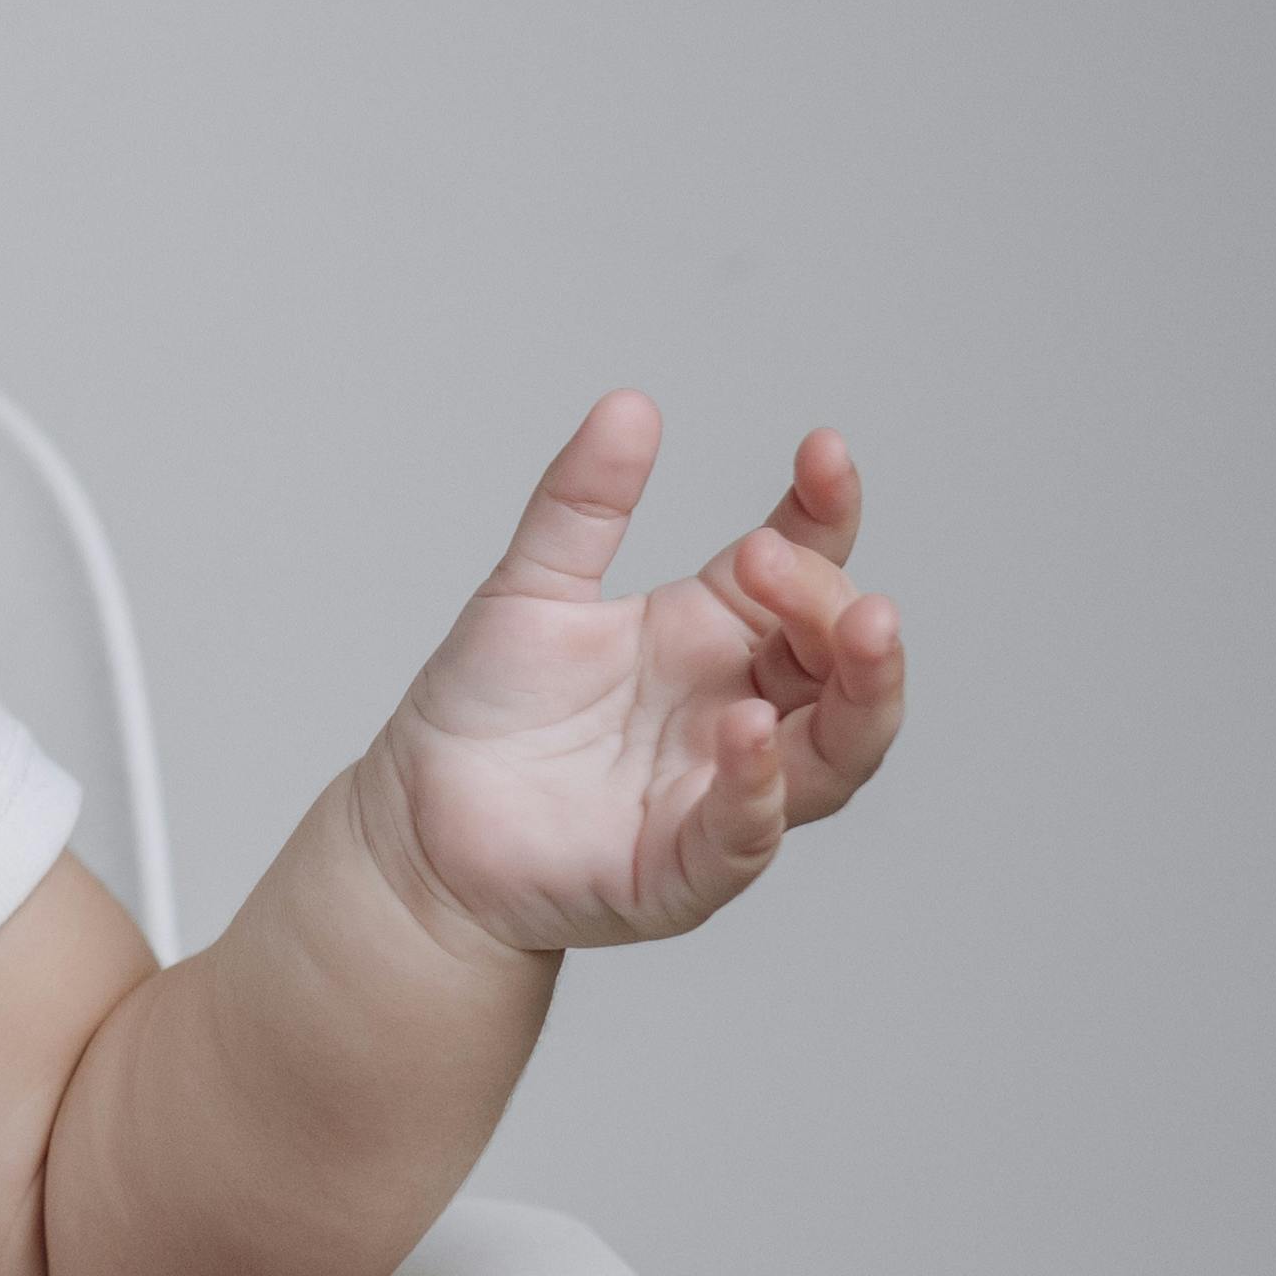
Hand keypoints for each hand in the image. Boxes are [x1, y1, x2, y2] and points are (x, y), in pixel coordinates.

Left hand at [361, 394, 909, 954]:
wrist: (413, 819)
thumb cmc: (483, 712)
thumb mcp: (531, 589)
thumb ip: (583, 505)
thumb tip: (629, 405)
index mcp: (716, 638)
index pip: (809, 569)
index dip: (828, 512)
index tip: (821, 452)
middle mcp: (741, 712)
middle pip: (845, 664)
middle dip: (840, 606)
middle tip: (777, 558)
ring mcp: (722, 794)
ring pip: (837, 755)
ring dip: (862, 693)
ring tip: (863, 628)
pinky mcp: (682, 869)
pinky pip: (745, 834)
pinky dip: (759, 785)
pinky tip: (751, 728)